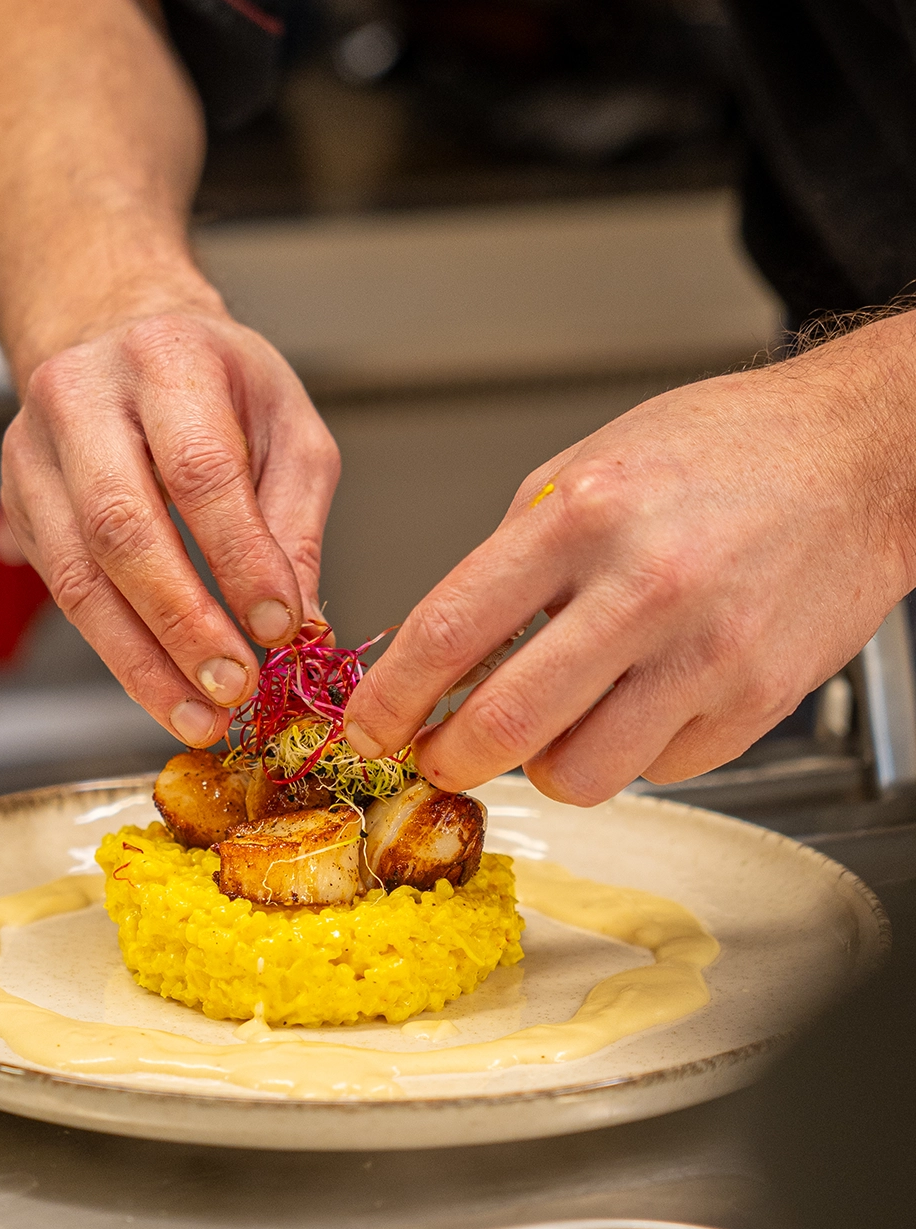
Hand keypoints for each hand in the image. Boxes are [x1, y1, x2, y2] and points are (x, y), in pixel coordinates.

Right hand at [0, 306, 339, 743]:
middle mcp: (82, 397)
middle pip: (122, 528)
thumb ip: (295, 522)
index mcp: (165, 358)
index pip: (199, 470)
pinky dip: (117, 651)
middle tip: (233, 687)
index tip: (278, 627)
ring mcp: (34, 452)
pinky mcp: (15, 503)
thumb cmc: (213, 381)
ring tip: (198, 713)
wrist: (117, 335)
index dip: (239, 558)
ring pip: (78, 576)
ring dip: (141, 660)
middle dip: (182, 623)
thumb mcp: (286, 426)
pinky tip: (162, 688)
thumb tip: (297, 623)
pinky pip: (62, 592)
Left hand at [344, 318, 915, 804]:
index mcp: (583, 518)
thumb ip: (510, 558)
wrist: (860, 460)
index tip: (367, 726)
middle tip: (439, 754)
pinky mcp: (756, 702)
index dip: (392, 697)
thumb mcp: (585, 468)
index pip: (450, 633)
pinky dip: (631, 753)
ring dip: (543, 765)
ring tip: (552, 725)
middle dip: (448, 757)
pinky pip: (659, 771)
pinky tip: (640, 701)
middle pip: (504, 724)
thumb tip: (442, 650)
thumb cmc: (721, 455)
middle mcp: (645, 589)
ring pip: (580, 773)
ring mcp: (707, 655)